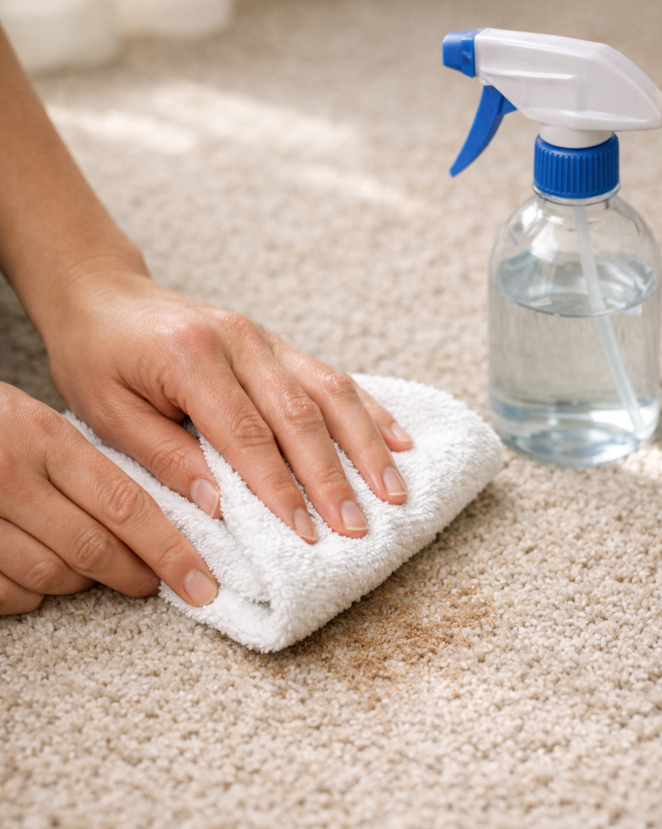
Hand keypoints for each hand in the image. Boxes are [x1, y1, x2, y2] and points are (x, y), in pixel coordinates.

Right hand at [0, 383, 218, 615]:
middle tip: (157, 583)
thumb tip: (153, 516)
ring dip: (81, 582)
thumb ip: (82, 463)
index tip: (202, 582)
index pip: (124, 504)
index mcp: (40, 438)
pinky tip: (36, 577)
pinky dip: (30, 595)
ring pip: (50, 576)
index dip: (170, 550)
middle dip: (135, 574)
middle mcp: (9, 476)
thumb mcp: (32, 422)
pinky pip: (7, 593)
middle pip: (91, 548)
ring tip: (95, 571)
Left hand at [40, 262, 413, 542]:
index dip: (278, 487)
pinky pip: (331, 376)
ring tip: (394, 491)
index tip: (303, 532)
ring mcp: (264, 339)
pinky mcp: (277, 344)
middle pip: (300, 415)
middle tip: (358, 527)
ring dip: (366, 445)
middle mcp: (239, 342)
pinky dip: (368, 411)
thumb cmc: (98, 357)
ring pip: (329, 393)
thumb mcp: (108, 412)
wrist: (104, 296)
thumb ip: (164, 456)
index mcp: (192, 358)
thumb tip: (218, 505)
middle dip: (333, 476)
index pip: (247, 434)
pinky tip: (398, 440)